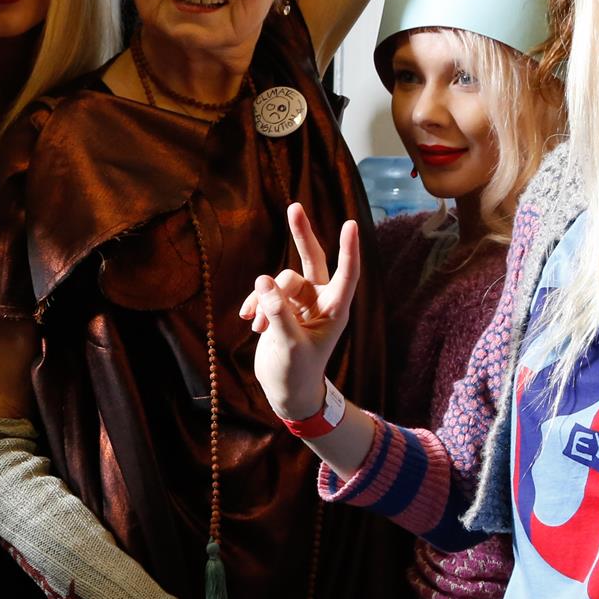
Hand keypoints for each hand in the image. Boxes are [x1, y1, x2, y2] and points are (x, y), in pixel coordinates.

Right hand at [238, 203, 359, 420]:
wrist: (287, 391)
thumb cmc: (297, 373)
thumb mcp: (288, 346)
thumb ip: (277, 313)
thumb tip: (263, 280)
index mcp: (334, 310)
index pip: (346, 274)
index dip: (348, 250)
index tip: (350, 224)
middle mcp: (320, 301)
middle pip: (312, 260)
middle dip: (301, 235)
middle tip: (294, 207)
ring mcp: (300, 303)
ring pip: (280, 280)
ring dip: (265, 298)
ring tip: (256, 324)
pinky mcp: (282, 307)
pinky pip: (266, 292)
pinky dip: (256, 303)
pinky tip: (248, 320)